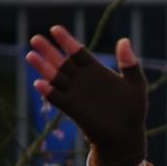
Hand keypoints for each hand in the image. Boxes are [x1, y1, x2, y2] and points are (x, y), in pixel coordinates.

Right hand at [26, 25, 147, 165]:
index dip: (66, 40)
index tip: (55, 29)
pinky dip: (48, 92)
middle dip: (49, 50)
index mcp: (95, 70)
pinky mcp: (73, 110)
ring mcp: (76, 94)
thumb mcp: (136, 84)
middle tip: (35, 39)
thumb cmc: (133, 110)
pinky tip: (39, 84)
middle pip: (62, 62)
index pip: (77, 52)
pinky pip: (57, 99)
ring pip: (55, 78)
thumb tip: (124, 40)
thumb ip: (130, 63)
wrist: (126, 136)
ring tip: (30, 55)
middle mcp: (82, 80)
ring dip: (43, 68)